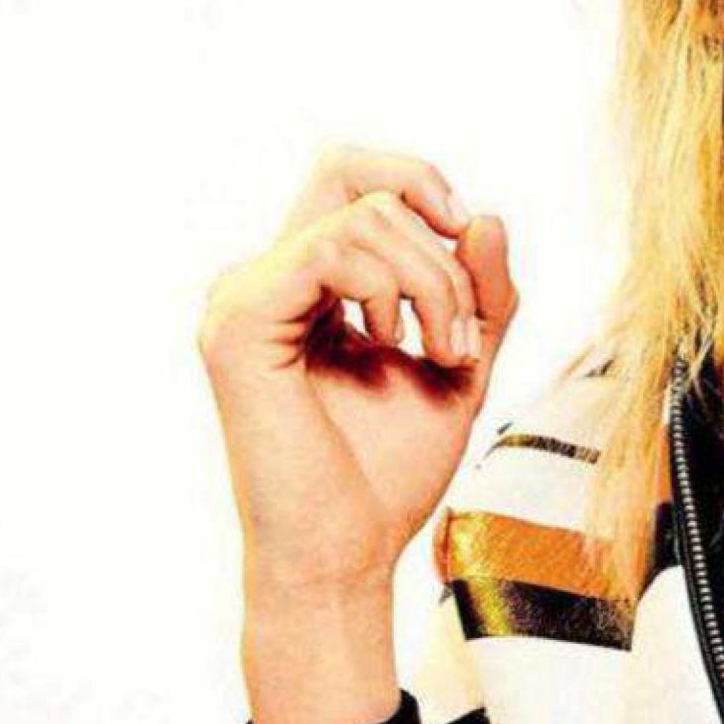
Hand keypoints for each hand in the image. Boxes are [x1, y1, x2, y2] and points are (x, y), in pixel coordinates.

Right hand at [197, 141, 519, 597]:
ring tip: (442, 352)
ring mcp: (243, 297)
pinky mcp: (238, 322)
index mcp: (306, 285)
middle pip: (345, 169)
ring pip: (358, 216)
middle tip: (460, 325)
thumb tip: (485, 214)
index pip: (352, 179)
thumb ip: (478, 293)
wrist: (348, 554)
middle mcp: (266, 280)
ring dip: (431, 281)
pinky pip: (329, 250)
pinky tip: (394, 347)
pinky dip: (389, 290)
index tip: (469, 245)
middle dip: (432, 233)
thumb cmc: (387, 477)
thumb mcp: (459, 366)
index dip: (419, 187)